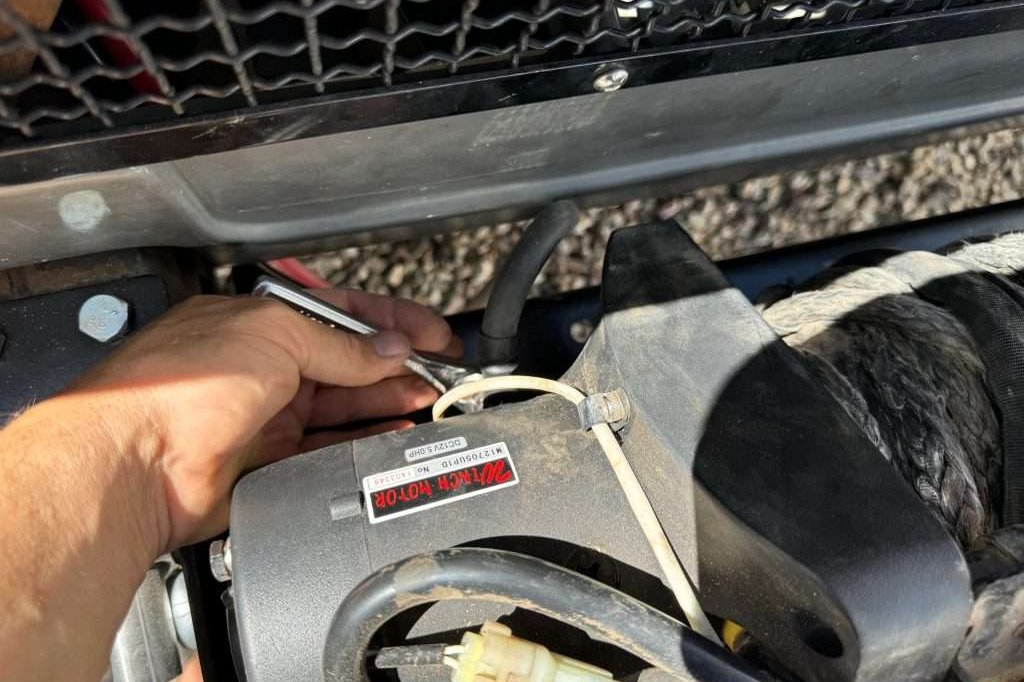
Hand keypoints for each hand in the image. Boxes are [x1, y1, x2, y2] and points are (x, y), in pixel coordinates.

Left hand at [65, 289, 456, 554]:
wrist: (134, 463)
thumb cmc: (176, 386)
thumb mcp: (274, 336)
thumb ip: (341, 346)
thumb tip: (387, 348)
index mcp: (260, 321)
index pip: (341, 314)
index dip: (391, 321)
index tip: (432, 332)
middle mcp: (263, 365)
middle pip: (348, 361)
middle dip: (396, 363)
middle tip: (438, 369)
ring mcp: (266, 414)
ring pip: (343, 405)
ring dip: (387, 399)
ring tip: (427, 397)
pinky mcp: (269, 461)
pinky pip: (329, 446)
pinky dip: (364, 439)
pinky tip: (393, 431)